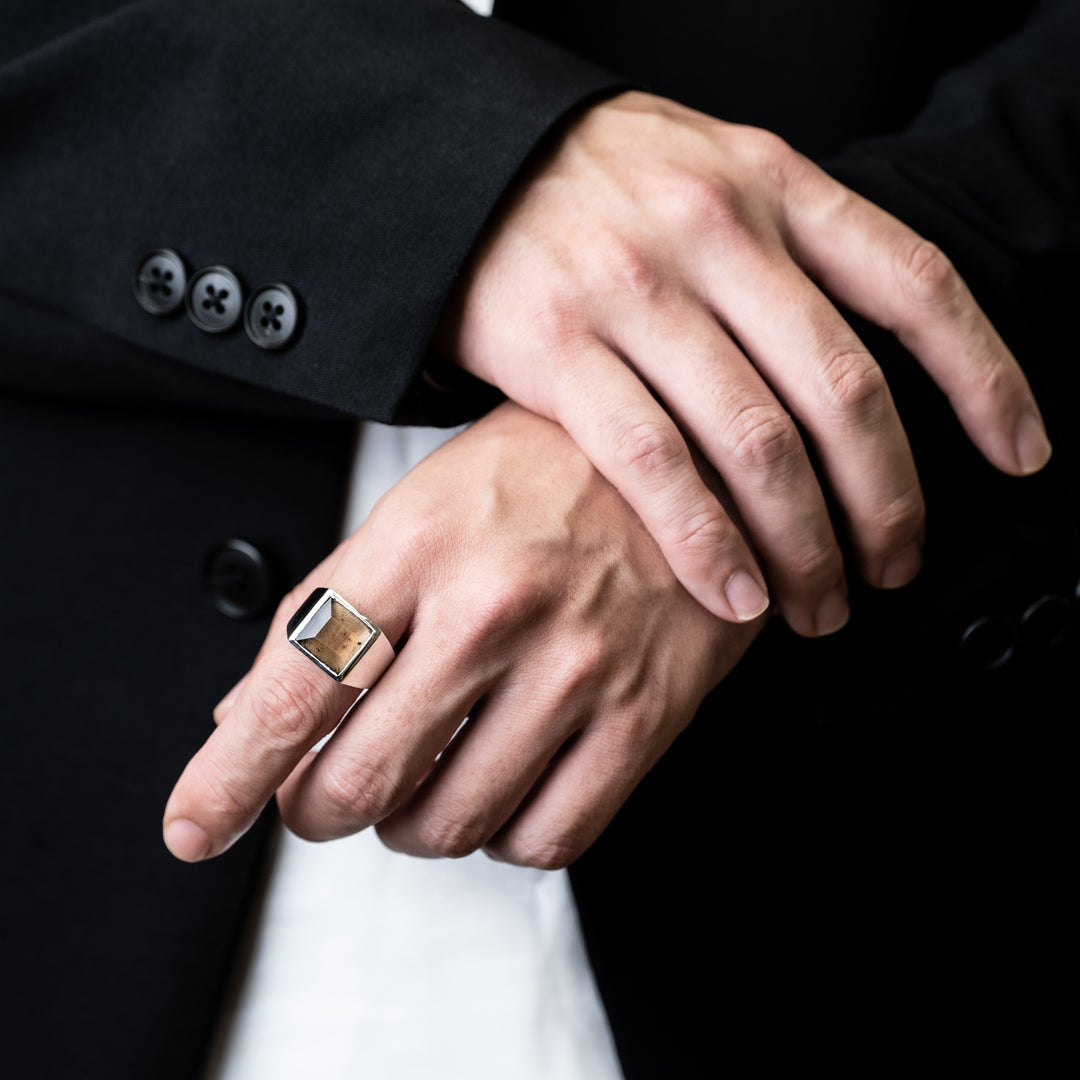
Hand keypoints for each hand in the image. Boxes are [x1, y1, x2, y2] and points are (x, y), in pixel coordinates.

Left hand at [163, 404, 762, 867]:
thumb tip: (246, 716)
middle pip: (360, 779)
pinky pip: (547, 836)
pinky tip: (504, 789)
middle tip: (325, 795)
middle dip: (320, 809)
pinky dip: (505, 836)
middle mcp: (492, 606)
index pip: (296, 686)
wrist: (695, 460)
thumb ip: (336, 610)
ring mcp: (575, 666)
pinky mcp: (645, 715)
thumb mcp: (426, 507)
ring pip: (449, 822)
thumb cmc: (549, 475)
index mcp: (419, 542)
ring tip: (424, 781)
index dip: (230, 776)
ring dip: (413, 825)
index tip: (196, 825)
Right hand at [437, 90, 1050, 636]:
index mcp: (774, 185)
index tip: (1017, 456)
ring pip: (756, 440)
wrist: (460, 168)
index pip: (915, 286)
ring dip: (803, 542)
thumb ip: (795, 251)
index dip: (984, 382)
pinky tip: (734, 593)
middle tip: (892, 566)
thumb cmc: (597, 185)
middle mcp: (715, 232)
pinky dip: (705, 541)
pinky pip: (654, 462)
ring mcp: (635, 291)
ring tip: (817, 603)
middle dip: (884, 501)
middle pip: (842, 390)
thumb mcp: (714, 173)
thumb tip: (866, 376)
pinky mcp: (558, 348)